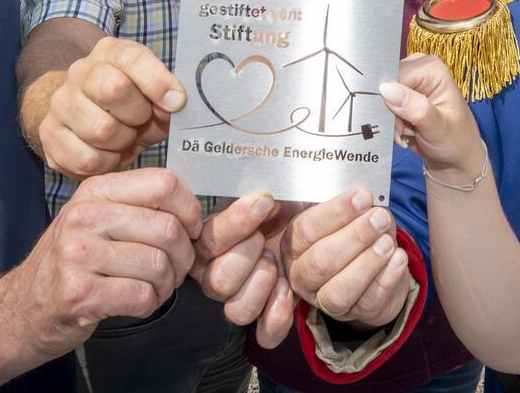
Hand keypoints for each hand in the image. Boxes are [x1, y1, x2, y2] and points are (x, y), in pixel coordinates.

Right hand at [3, 168, 202, 360]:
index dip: (190, 210)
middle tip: (174, 271)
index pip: (164, 183)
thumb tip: (195, 208)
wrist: (20, 310)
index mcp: (95, 190)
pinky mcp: (78, 293)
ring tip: (153, 288)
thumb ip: (138, 205)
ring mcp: (77, 254)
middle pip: (168, 228)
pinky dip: (150, 304)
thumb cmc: (73, 262)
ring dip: (167, 285)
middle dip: (183, 257)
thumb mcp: (97, 219)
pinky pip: (142, 296)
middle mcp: (84, 216)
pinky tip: (135, 303)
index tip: (190, 231)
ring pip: (159, 265)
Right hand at [39, 37, 184, 178]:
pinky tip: (108, 155)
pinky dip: (106, 163)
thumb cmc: (129, 106)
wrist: (84, 119)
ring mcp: (60, 103)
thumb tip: (175, 103)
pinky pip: (86, 159)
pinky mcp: (48, 135)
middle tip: (141, 122)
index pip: (131, 57)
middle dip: (138, 114)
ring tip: (124, 138)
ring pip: (101, 130)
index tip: (177, 102)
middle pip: (114, 89)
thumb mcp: (153, 96)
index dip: (157, 81)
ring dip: (123, 142)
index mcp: (109, 52)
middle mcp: (80, 72)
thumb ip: (166, 98)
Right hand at [189, 192, 296, 345]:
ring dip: (262, 284)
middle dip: (247, 256)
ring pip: (237, 310)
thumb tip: (260, 190)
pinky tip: (288, 292)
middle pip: (217, 282)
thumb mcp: (267, 186)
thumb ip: (255, 187)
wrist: (311, 226)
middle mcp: (216, 274)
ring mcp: (239, 299)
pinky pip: (264, 334)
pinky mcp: (265, 318)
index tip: (265, 202)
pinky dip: (278, 316)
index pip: (208, 240)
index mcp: (209, 240)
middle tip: (266, 239)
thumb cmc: (283, 202)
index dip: (236, 222)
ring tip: (277, 264)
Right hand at [279, 188, 410, 328]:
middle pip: (321, 261)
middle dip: (354, 237)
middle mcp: (303, 275)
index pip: (307, 229)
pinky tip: (398, 258)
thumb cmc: (355, 232)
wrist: (374, 267)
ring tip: (388, 242)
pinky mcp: (355, 313)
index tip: (362, 196)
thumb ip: (352, 204)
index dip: (336, 212)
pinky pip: (369, 302)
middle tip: (379, 218)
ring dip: (367, 263)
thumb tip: (366, 195)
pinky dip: (386, 279)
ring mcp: (325, 300)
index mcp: (295, 244)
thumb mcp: (348, 213)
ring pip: (340, 290)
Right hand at [379, 54, 484, 184]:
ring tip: (407, 134)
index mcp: (432, 69)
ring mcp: (410, 83)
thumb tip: (385, 89)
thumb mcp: (438, 127)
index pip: (396, 74)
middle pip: (387, 84)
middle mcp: (420, 71)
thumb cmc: (455, 141)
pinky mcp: (403, 97)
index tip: (396, 122)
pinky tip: (405, 133)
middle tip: (403, 131)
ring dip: (390, 121)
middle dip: (390, 111)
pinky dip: (390, 123)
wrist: (456, 159)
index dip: (389, 97)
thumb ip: (415, 108)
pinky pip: (384, 107)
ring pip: (382, 98)